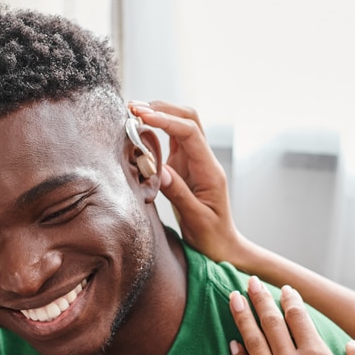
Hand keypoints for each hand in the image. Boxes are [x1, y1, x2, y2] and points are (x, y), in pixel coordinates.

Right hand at [130, 100, 244, 264]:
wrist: (221, 246)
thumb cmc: (211, 236)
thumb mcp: (195, 218)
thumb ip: (179, 193)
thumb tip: (160, 170)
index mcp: (210, 170)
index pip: (190, 133)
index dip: (166, 120)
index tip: (142, 116)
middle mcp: (204, 160)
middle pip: (188, 119)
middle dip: (163, 108)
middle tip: (133, 108)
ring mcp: (195, 161)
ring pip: (181, 125)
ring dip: (160, 115)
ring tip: (133, 113)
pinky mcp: (185, 166)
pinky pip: (173, 139)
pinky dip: (157, 130)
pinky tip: (139, 129)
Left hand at [228, 278, 354, 354]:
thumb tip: (352, 345)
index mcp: (315, 354)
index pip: (298, 317)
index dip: (290, 299)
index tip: (284, 288)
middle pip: (270, 322)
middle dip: (259, 299)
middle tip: (249, 281)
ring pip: (252, 342)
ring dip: (241, 318)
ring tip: (233, 299)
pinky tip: (232, 345)